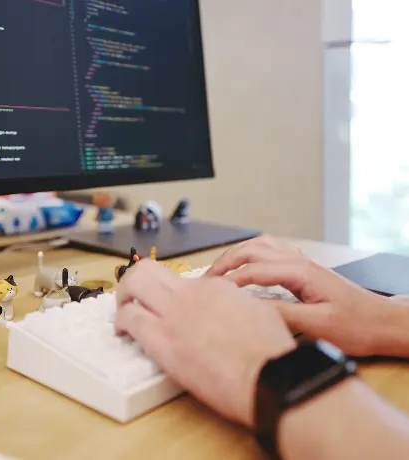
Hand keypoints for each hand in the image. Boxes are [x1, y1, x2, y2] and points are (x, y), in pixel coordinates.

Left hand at [115, 259, 295, 427]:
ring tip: (124, 313)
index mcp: (215, 287)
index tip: (166, 304)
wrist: (269, 376)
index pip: (179, 279)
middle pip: (147, 269)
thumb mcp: (259, 311)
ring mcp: (174, 314)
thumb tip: (232, 308)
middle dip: (133, 280)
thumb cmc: (271, 353)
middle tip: (131, 296)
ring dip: (123, 298)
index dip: (169, 292)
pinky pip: (130, 319)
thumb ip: (237, 304)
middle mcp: (190, 294)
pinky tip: (124, 333)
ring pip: (133, 285)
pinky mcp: (162, 341)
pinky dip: (122, 323)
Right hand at [207, 237, 402, 356]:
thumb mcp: (318, 325)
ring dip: (237, 254)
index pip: (253, 271)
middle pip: (252, 250)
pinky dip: (251, 255)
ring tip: (219, 270)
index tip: (211, 293)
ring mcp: (303, 263)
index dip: (228, 281)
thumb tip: (251, 309)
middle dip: (225, 262)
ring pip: (261, 246)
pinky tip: (246, 267)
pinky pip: (271, 252)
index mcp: (301, 272)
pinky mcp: (305, 270)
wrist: (384, 323)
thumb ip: (283, 315)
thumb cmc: (358, 325)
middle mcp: (300, 262)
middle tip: (207, 279)